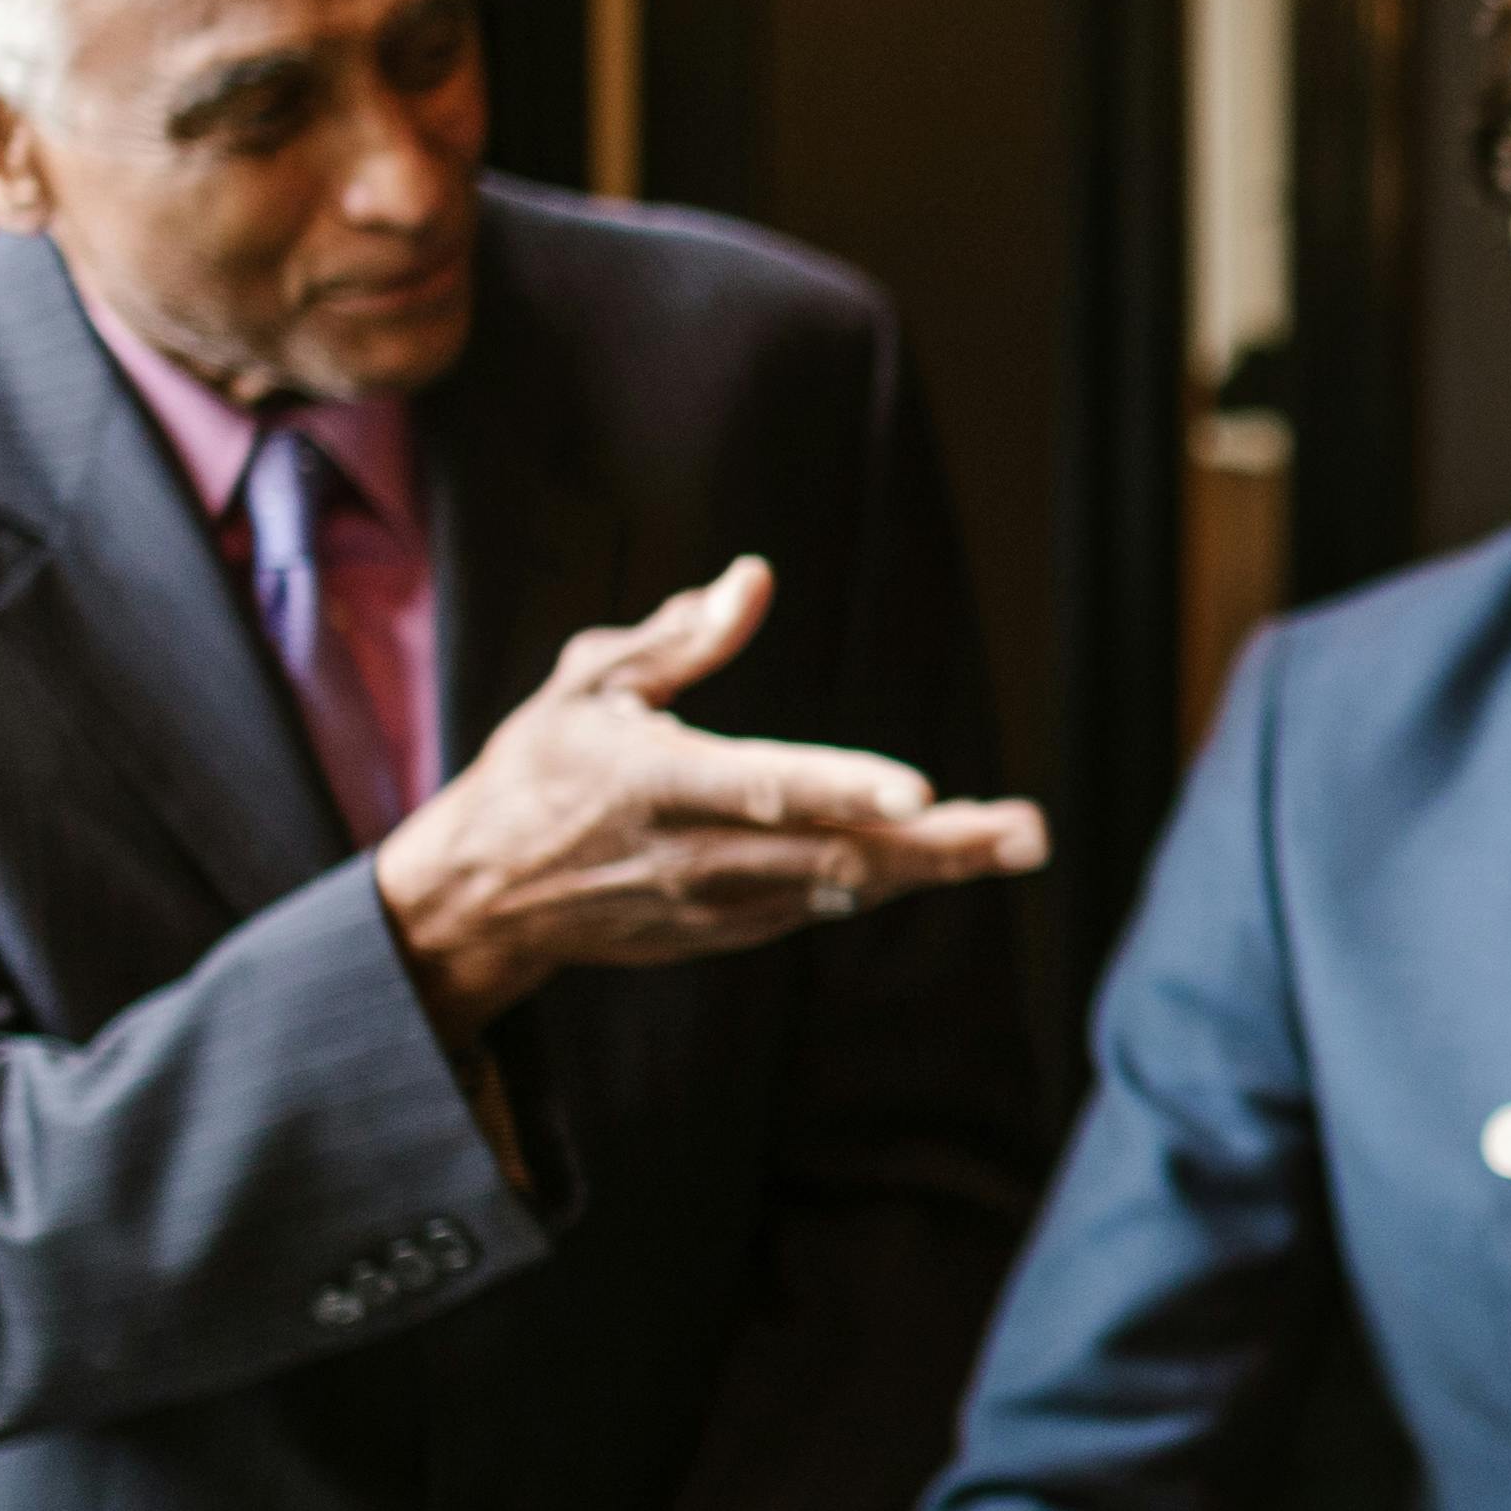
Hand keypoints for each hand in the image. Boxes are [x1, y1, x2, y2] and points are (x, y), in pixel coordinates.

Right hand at [374, 558, 1050, 1035]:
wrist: (483, 895)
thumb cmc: (538, 768)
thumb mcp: (587, 684)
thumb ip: (677, 639)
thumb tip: (754, 578)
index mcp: (654, 785)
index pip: (763, 787)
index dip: (844, 790)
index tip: (921, 791)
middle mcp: (693, 857)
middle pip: (834, 857)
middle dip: (937, 848)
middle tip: (1027, 831)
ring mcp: (716, 906)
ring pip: (843, 890)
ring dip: (934, 868)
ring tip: (1018, 840)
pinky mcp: (728, 932)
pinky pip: (822, 906)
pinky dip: (887, 882)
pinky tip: (950, 855)